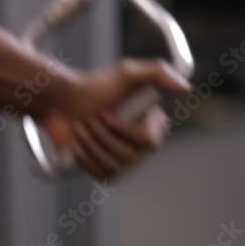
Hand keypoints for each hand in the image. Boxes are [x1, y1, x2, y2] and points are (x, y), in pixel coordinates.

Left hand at [36, 59, 191, 179]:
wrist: (58, 103)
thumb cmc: (92, 87)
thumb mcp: (126, 73)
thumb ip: (158, 73)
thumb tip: (186, 89)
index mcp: (151, 125)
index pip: (149, 141)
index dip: (125, 127)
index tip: (108, 112)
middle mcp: (141, 147)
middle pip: (129, 154)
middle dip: (103, 132)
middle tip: (91, 116)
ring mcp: (124, 162)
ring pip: (114, 164)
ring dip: (91, 142)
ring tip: (82, 126)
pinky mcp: (104, 172)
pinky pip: (101, 172)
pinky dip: (85, 155)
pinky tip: (77, 141)